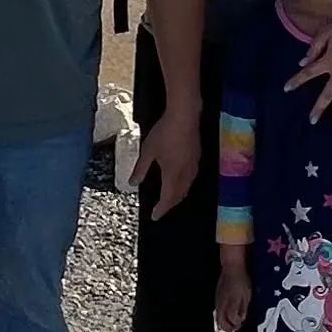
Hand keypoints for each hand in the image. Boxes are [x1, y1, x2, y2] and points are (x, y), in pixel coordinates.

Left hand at [130, 104, 201, 219]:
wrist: (184, 116)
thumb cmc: (164, 132)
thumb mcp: (147, 151)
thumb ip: (140, 169)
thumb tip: (133, 183)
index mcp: (172, 174)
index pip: (167, 198)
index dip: (161, 209)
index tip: (155, 216)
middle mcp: (186, 173)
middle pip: (179, 195)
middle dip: (170, 205)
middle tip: (162, 210)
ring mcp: (194, 165)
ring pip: (187, 187)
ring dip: (179, 196)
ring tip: (170, 198)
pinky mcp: (197, 157)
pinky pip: (192, 178)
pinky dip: (185, 185)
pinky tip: (181, 180)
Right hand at [216, 259, 251, 331]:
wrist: (232, 267)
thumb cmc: (242, 281)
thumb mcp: (246, 295)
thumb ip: (242, 308)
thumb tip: (239, 320)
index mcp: (229, 304)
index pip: (228, 320)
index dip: (234, 326)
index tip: (239, 327)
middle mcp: (221, 304)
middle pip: (220, 321)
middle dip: (227, 328)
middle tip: (233, 330)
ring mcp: (218, 299)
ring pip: (218, 316)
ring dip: (224, 322)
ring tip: (231, 324)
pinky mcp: (217, 296)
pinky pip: (218, 310)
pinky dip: (223, 315)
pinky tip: (228, 314)